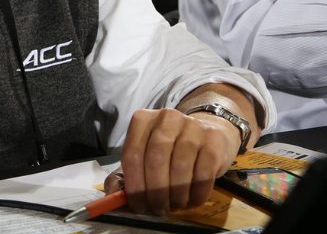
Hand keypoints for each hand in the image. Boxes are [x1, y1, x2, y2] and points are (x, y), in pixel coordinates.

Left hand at [106, 108, 239, 214]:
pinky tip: (192, 200)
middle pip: (155, 161)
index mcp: (142, 120)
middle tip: (158, 209)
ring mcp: (192, 126)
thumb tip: (113, 194)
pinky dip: (196, 194)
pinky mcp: (213, 140)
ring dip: (176, 196)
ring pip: (180, 169)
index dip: (134, 186)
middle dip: (155, 193)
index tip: (138, 206)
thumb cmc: (171, 148)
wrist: (208, 131)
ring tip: (175, 205)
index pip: (132, 155)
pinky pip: (203, 174)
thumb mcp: (144, 155)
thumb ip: (125, 175)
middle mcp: (166, 118)